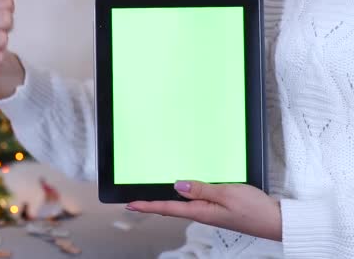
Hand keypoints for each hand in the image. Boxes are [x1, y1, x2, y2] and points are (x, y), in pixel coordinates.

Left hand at [126, 181, 281, 240]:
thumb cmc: (255, 209)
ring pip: (183, 205)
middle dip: (152, 204)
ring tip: (151, 196)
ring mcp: (211, 212)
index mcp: (201, 212)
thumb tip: (178, 185)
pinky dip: (183, 197)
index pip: (168, 208)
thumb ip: (201, 189)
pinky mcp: (219, 209)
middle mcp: (203, 214)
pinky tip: (182, 192)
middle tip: (135, 200)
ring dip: (166, 200)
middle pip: (171, 208)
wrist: (277, 220)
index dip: (148, 206)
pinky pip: (196, 202)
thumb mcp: (227, 194)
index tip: (130, 204)